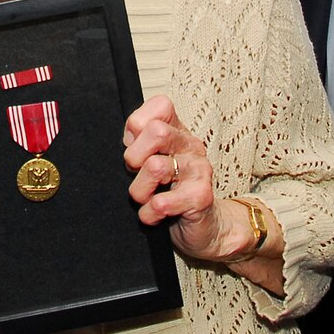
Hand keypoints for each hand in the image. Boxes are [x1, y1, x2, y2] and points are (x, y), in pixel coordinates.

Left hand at [122, 96, 268, 272]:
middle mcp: (191, 146)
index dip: (138, 128)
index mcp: (178, 132)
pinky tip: (156, 215)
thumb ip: (138, 143)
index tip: (138, 149)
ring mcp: (199, 169)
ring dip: (140, 191)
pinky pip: (161, 202)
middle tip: (138, 175)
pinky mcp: (201, 196)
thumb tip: (130, 136)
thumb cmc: (171, 193)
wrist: (204, 227)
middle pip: (156, 131)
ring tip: (147, 198)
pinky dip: (149, 214)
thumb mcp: (149, 162)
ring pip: (154, 167)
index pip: (161, 106)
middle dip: (134, 158)